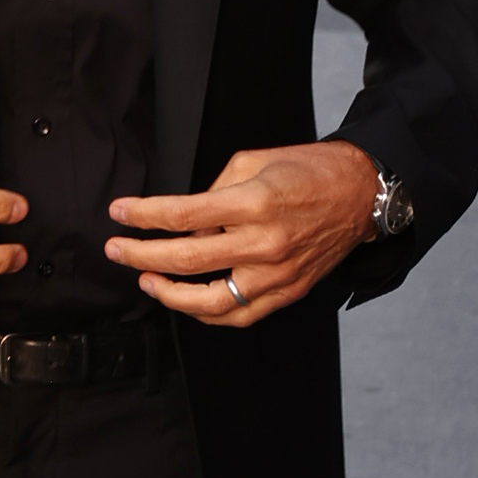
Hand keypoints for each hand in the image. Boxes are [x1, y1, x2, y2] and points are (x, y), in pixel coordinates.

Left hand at [105, 140, 382, 328]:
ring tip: (145, 278)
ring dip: (168, 293)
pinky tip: (185, 300)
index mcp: (254, 203)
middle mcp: (264, 243)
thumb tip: (185, 224)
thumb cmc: (309, 171)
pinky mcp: (287, 292)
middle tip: (116, 249)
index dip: (143, 215)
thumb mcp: (254, 162)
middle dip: (140, 255)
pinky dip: (205, 313)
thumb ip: (213, 192)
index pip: (182, 215)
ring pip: (208, 300)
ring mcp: (276, 274)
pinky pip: (238, 315)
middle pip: (186, 260)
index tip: (119, 213)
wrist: (361, 194)